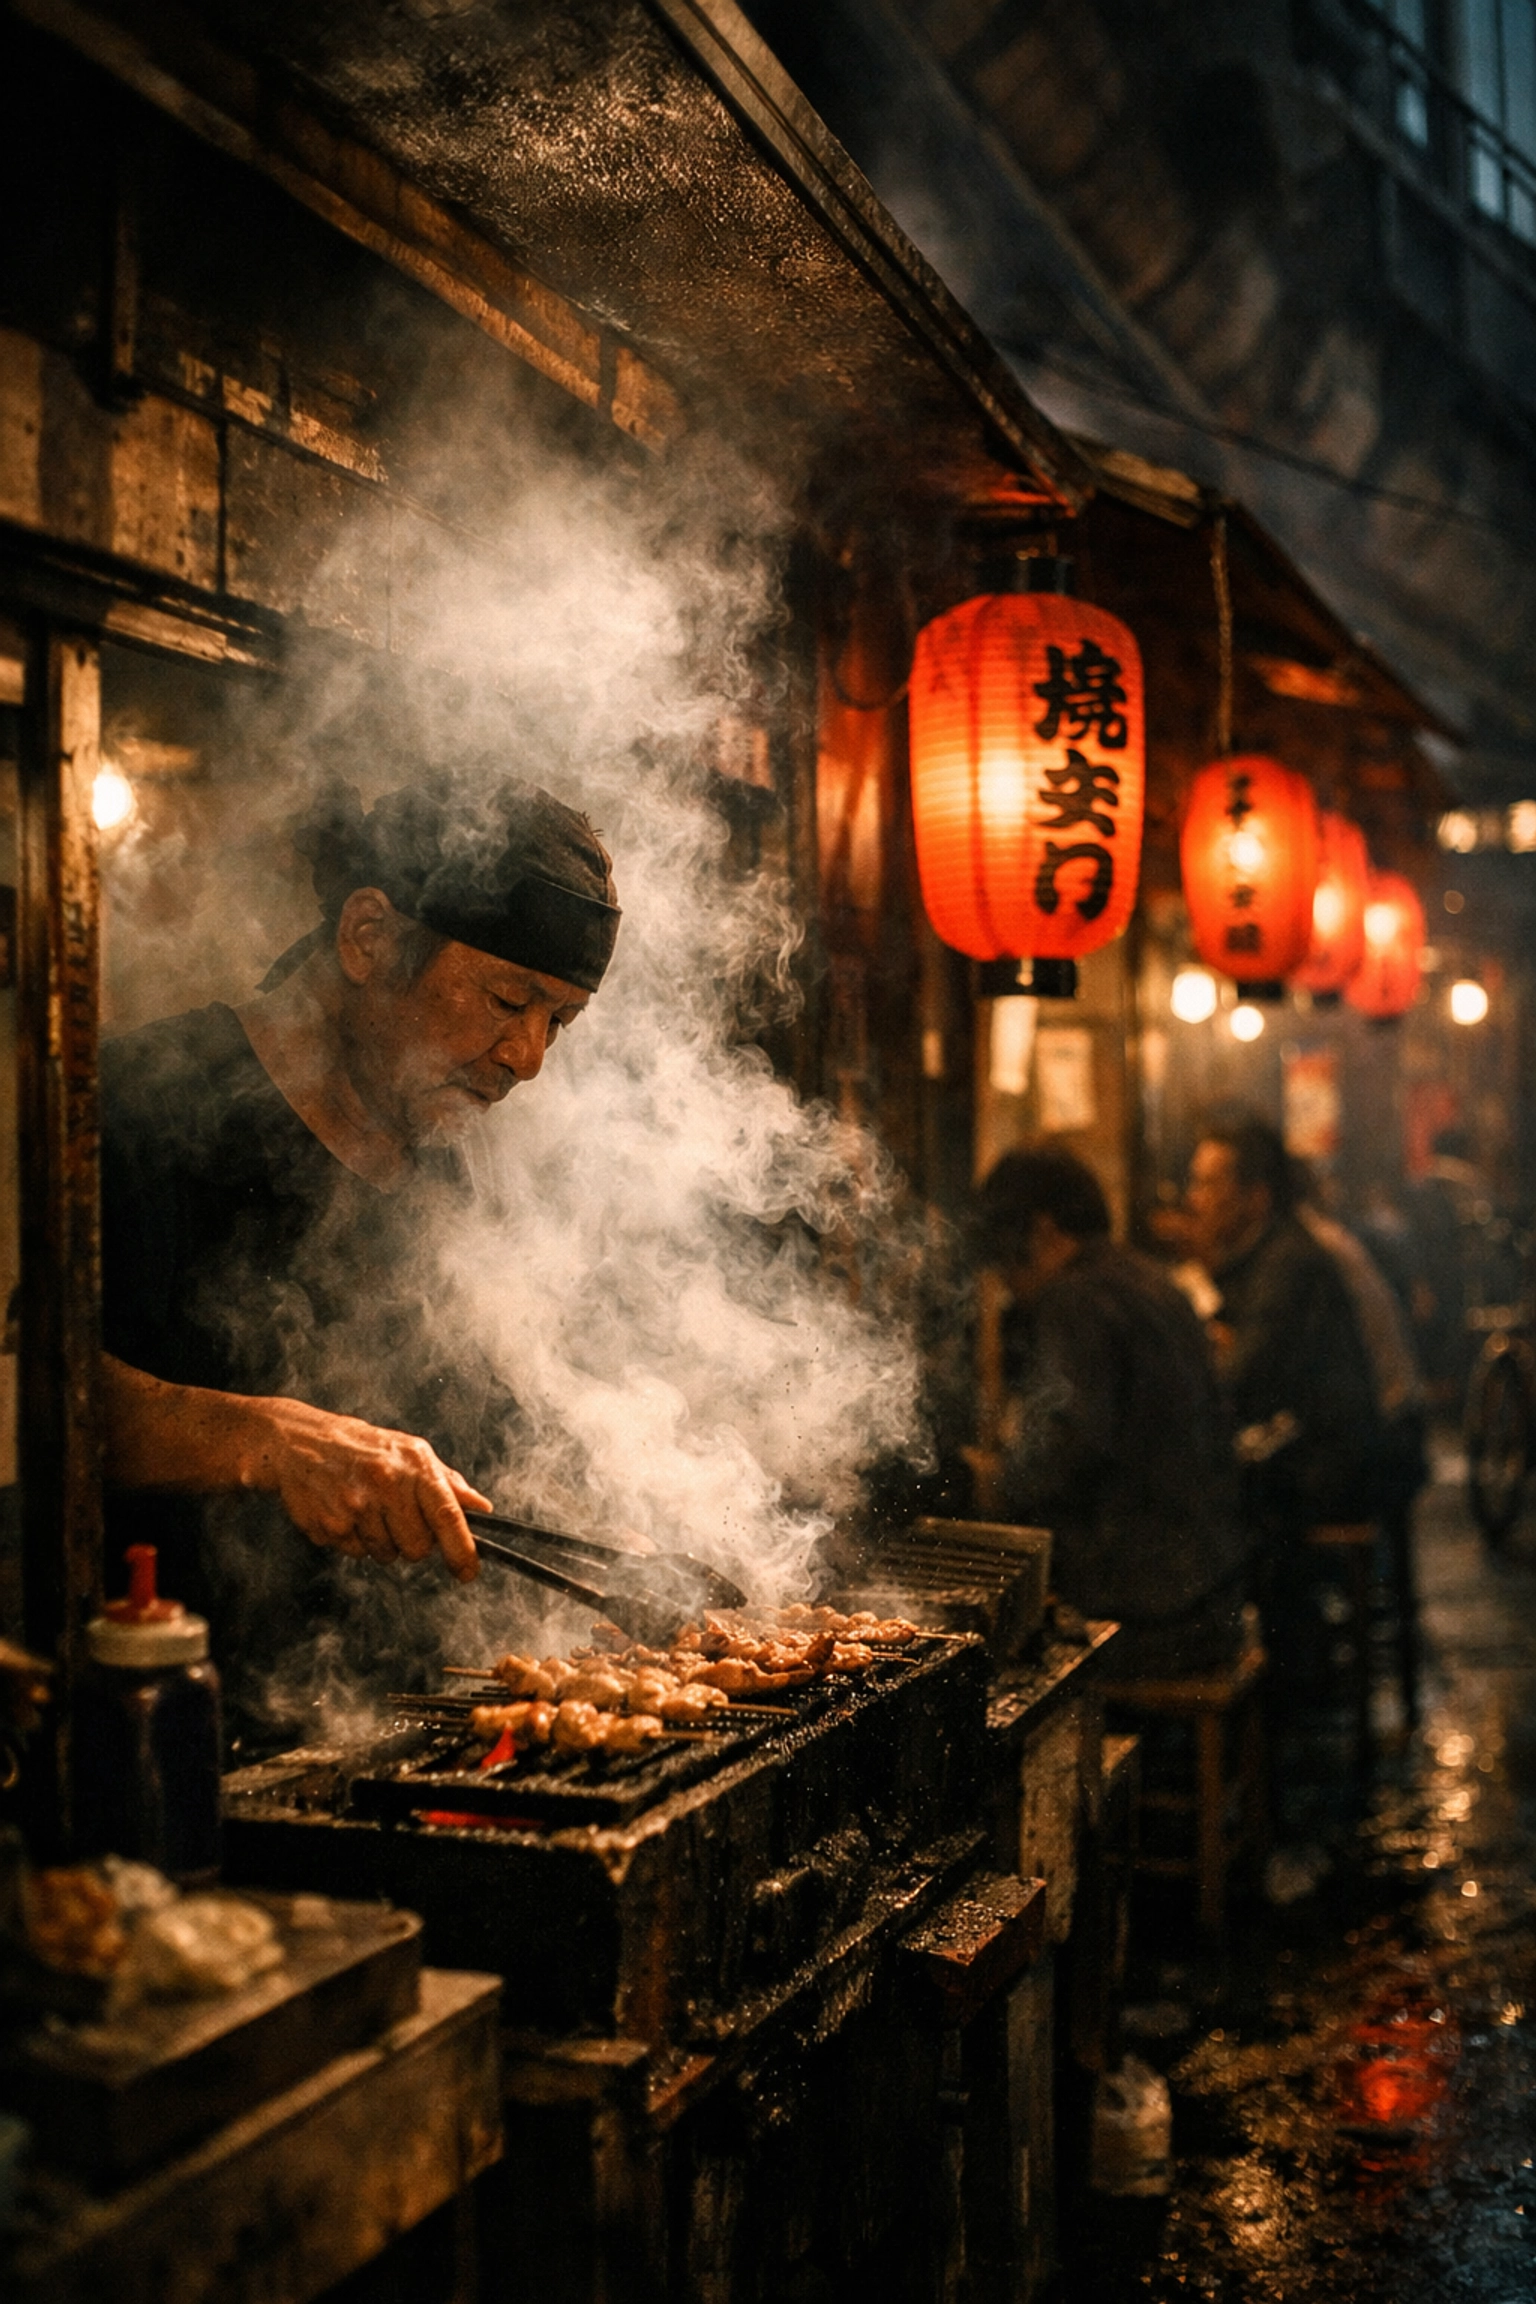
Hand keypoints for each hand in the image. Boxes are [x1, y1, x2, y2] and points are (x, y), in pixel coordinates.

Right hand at [243, 1397, 488, 1580]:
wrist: (297, 1442)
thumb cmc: (361, 1447)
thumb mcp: (409, 1451)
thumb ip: (447, 1482)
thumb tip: (481, 1508)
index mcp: (413, 1464)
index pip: (447, 1516)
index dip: (461, 1550)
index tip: (468, 1572)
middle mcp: (386, 1484)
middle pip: (418, 1548)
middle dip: (413, 1543)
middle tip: (396, 1518)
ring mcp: (356, 1506)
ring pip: (387, 1555)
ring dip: (382, 1541)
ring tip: (367, 1509)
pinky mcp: (330, 1525)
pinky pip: (357, 1553)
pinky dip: (355, 1540)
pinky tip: (345, 1512)